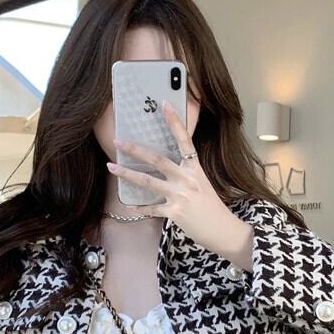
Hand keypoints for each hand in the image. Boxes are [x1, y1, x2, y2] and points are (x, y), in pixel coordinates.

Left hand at [106, 101, 252, 262]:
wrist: (222, 229)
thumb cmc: (211, 206)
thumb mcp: (201, 183)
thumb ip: (185, 173)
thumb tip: (165, 165)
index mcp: (195, 168)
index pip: (184, 140)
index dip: (174, 122)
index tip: (163, 104)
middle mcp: (187, 179)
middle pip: (158, 159)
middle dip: (136, 149)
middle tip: (118, 141)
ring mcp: (180, 196)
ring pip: (148, 181)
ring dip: (127, 174)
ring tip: (111, 167)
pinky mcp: (175, 213)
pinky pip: (152, 208)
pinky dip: (140, 207)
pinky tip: (129, 204)